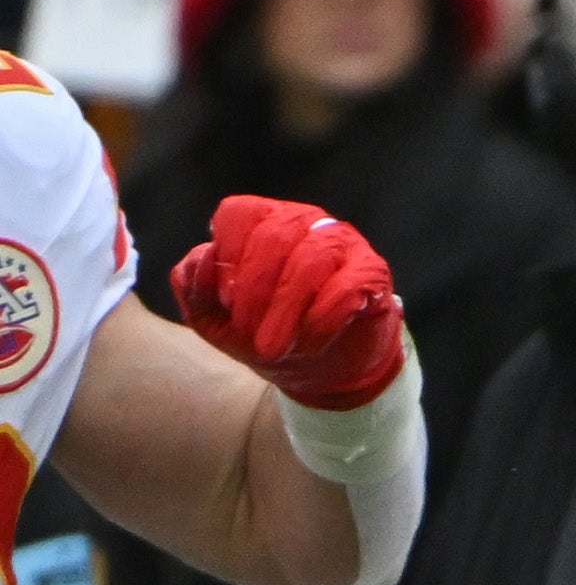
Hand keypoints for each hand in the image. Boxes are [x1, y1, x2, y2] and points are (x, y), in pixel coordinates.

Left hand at [171, 198, 406, 410]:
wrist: (323, 371)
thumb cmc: (264, 333)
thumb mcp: (213, 318)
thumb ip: (194, 285)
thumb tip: (205, 257)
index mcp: (261, 221)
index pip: (240, 213)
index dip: (228, 256)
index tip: (224, 301)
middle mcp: (304, 222)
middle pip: (274, 237)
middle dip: (255, 292)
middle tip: (249, 336)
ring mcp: (343, 243)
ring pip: (311, 260)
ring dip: (286, 311)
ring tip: (272, 349)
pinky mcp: (373, 273)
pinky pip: (347, 287)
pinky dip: (322, 319)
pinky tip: (308, 343)